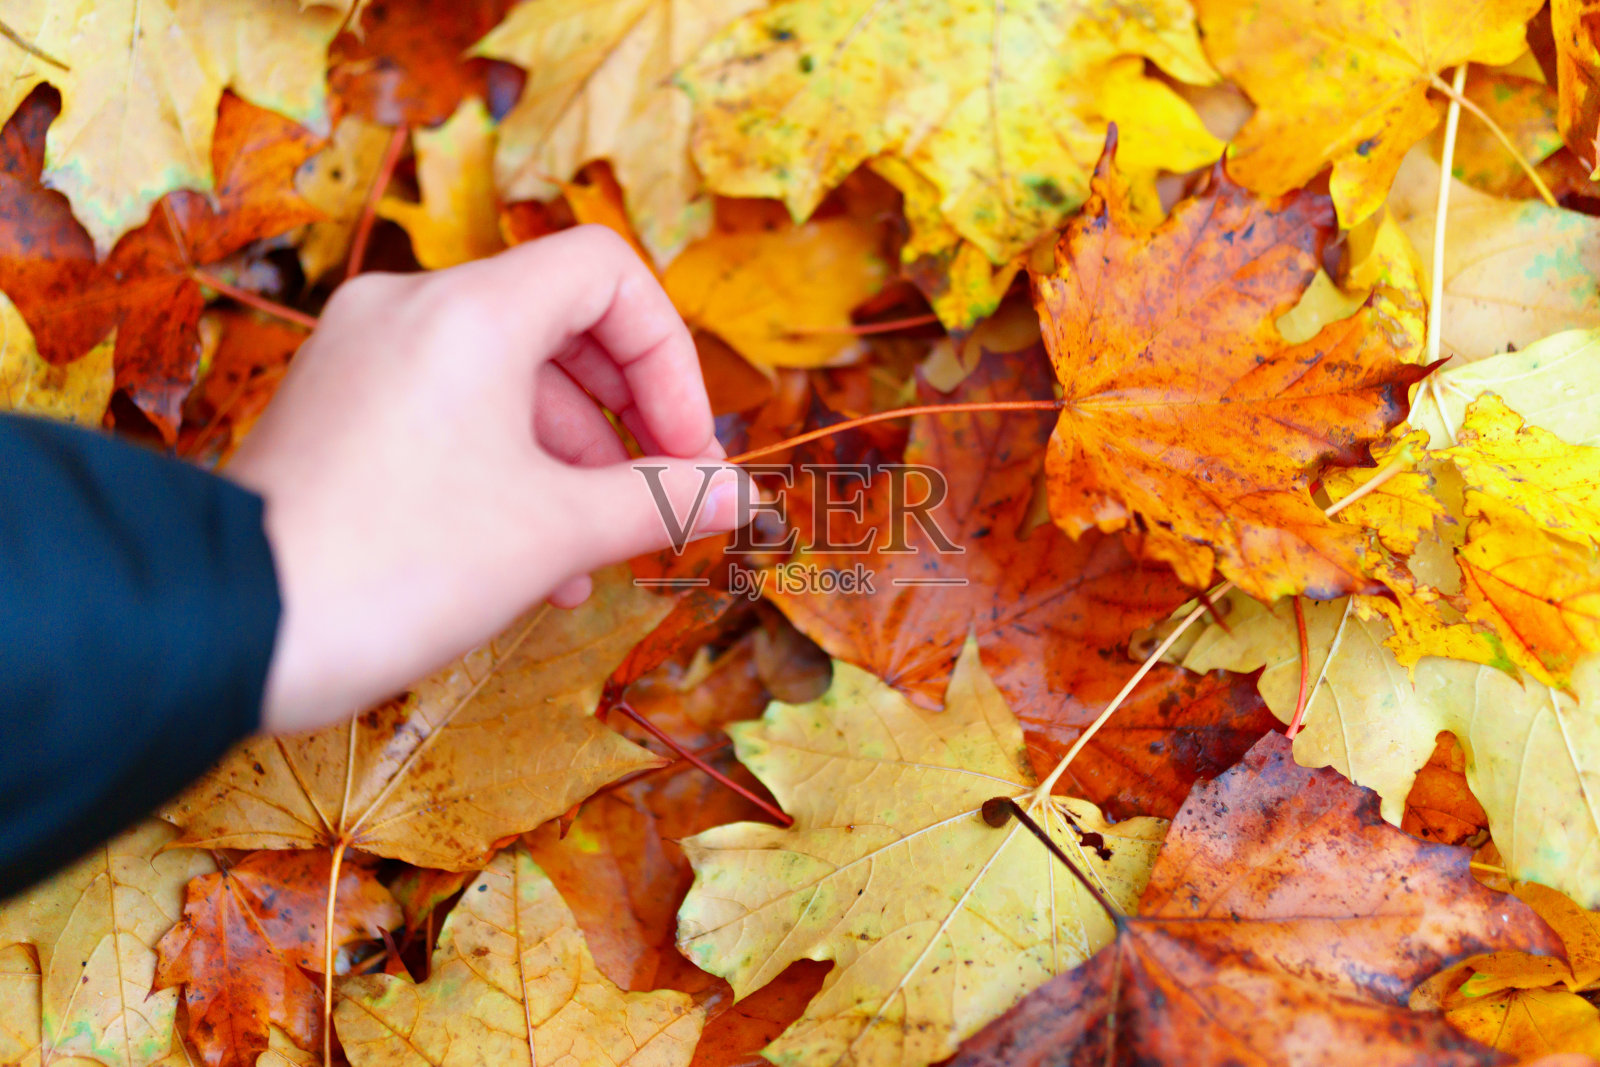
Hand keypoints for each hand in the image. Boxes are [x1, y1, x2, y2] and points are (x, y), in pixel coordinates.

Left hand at [227, 226, 746, 734]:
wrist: (231, 628)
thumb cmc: (397, 567)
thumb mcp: (554, 533)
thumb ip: (660, 500)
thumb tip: (739, 495)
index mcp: (471, 312)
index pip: (607, 273)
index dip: (669, 357)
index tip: (687, 448)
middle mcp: (410, 310)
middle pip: (558, 321)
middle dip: (624, 414)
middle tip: (660, 490)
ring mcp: (362, 355)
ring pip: (503, 375)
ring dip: (568, 455)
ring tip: (596, 551)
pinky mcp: (334, 407)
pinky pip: (446, 408)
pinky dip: (503, 461)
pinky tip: (529, 557)